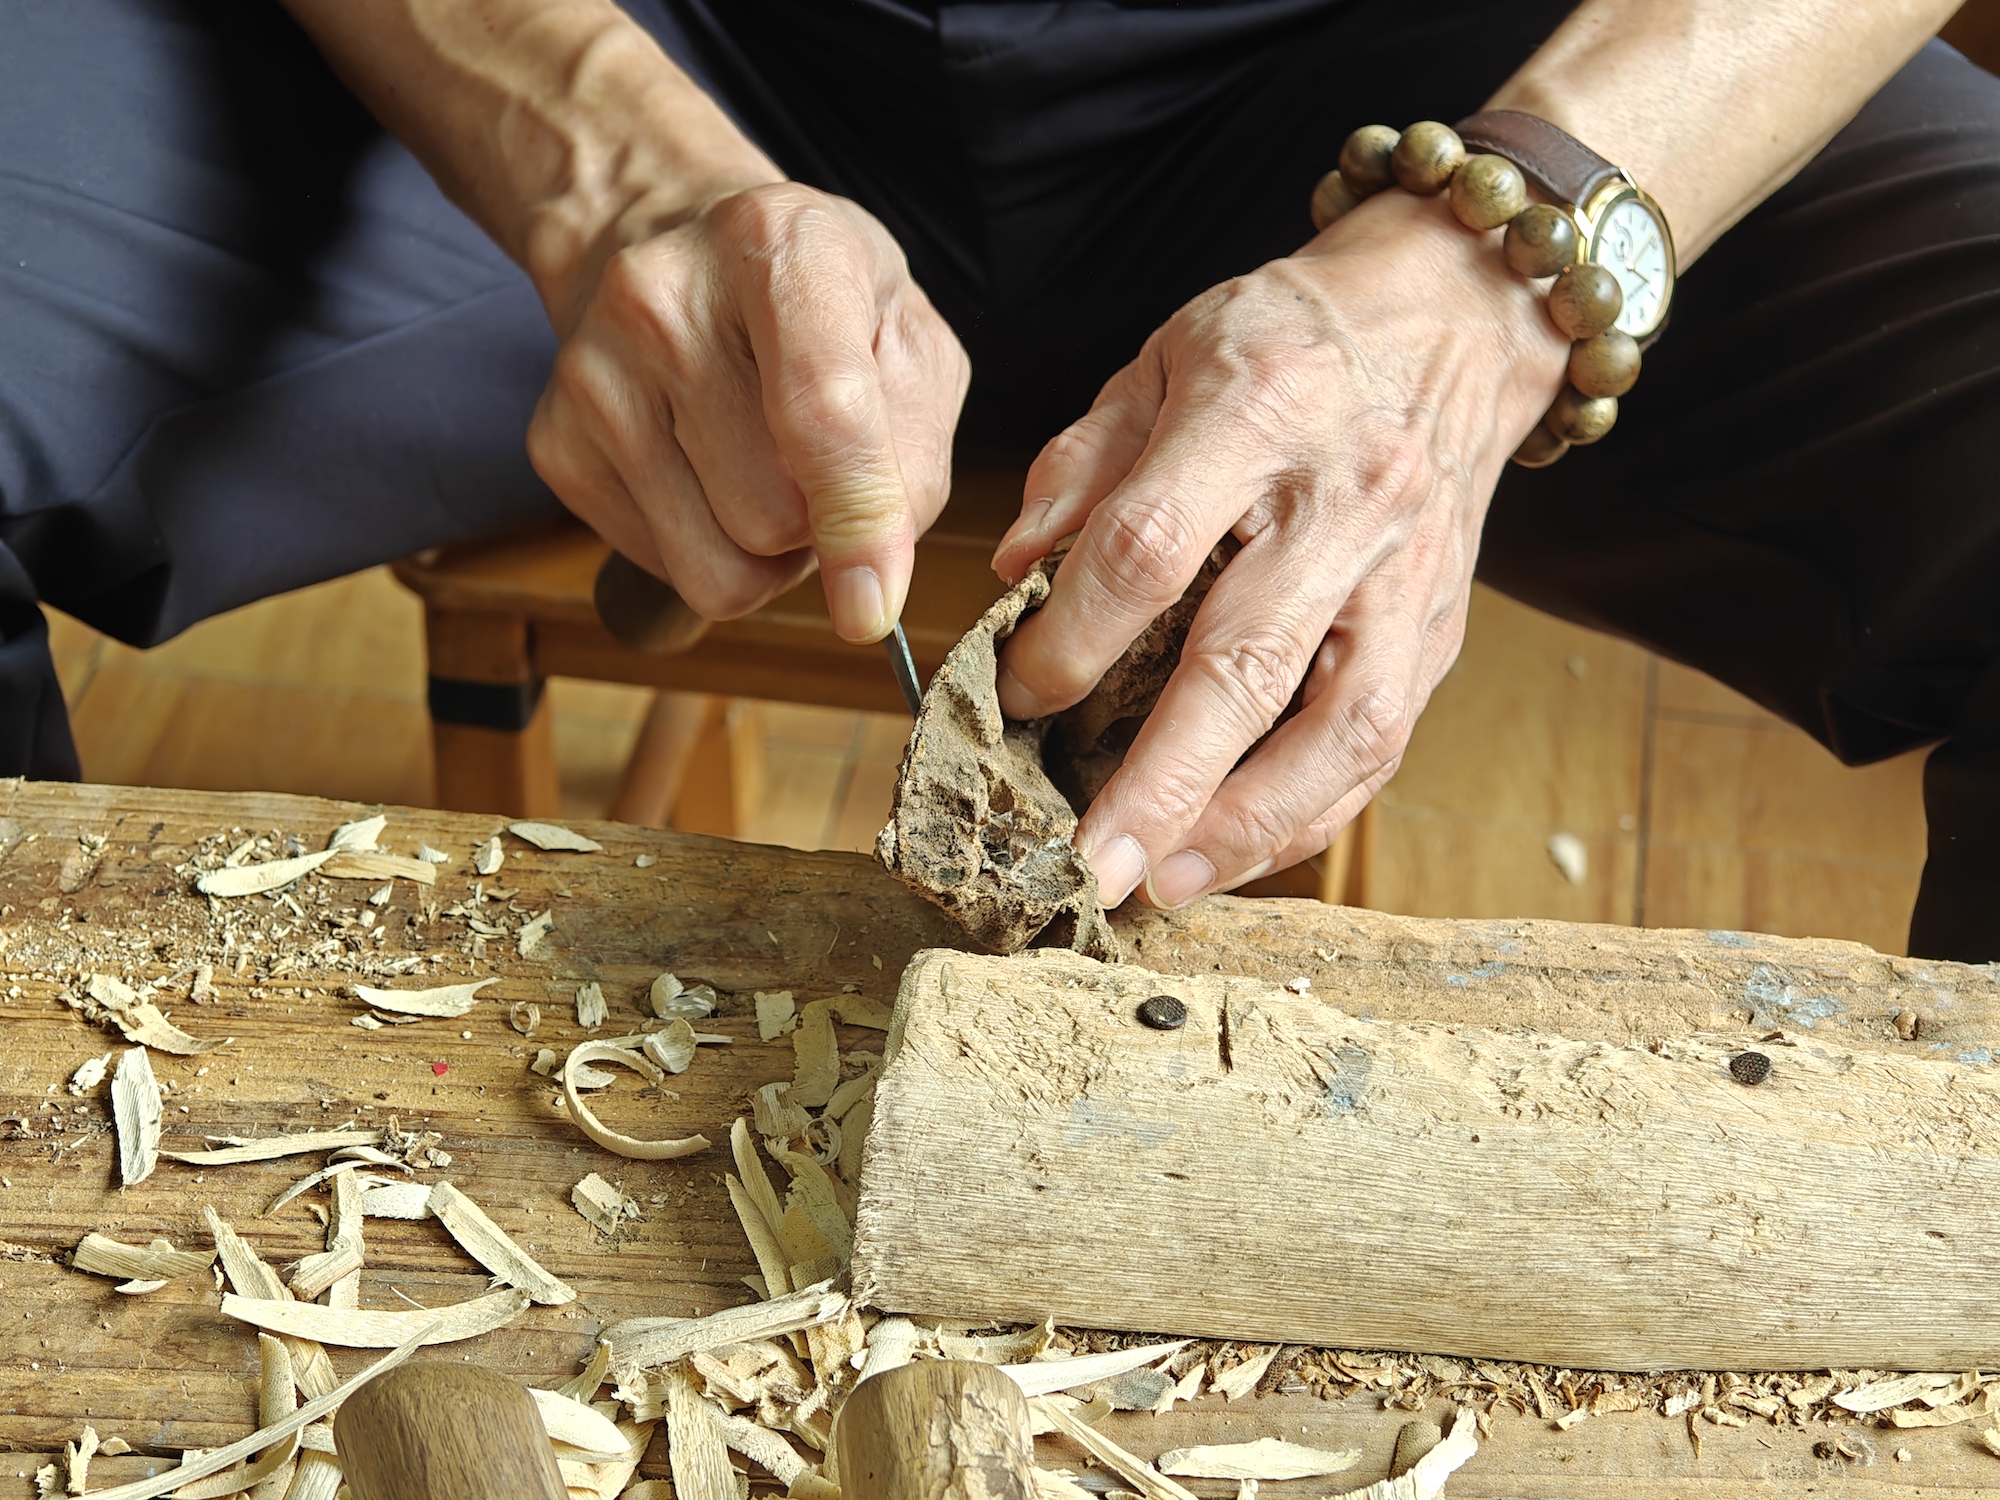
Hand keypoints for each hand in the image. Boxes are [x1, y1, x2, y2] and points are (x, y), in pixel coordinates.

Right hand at [528, 181, 968, 640]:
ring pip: (714, 567)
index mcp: (778, 247)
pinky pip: (665, 570)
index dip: (858, 522)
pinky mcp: (555, 442)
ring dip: (764, 556)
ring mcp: (595, 373)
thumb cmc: (809, 296)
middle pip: (768, 518)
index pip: (821, 414)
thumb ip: (915, 454)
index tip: (873, 608)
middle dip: (816, 530)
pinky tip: (705, 471)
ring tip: (762, 471)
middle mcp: (665, 300)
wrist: (664, 241)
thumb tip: (875, 581)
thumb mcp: (905, 336)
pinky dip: (707, 548)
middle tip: (814, 468)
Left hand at [991, 189, 1567, 907]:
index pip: (1149, 551)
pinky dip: (1310, 814)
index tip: (1019, 698)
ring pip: (1341, 725)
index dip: (1074, 640)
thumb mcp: (1163, 358)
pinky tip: (1237, 852)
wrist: (1451, 317)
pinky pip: (1384, 742)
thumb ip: (1082, 464)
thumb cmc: (1287, 340)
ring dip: (1247, 824)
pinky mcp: (1441, 622)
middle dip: (1162, 782)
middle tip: (1090, 866)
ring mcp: (1406, 572)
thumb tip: (1012, 573)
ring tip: (1163, 884)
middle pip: (1249, 663)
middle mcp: (1343, 500)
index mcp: (1254, 413)